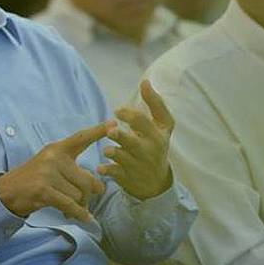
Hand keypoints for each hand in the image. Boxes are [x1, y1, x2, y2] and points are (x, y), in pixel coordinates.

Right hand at [0, 122, 108, 220]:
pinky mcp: (43, 190)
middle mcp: (53, 158)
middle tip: (84, 202)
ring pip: (79, 195)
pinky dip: (78, 214)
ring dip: (79, 206)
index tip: (114, 124)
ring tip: (71, 209)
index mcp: (57, 149)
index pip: (81, 138)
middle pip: (86, 180)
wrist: (6, 191)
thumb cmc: (34, 180)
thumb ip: (75, 173)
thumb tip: (100, 188)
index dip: (98, 131)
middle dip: (88, 195)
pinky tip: (83, 218)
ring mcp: (47, 173)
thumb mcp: (52, 168)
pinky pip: (70, 205)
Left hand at [97, 80, 173, 199]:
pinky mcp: (127, 177)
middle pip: (134, 142)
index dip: (130, 115)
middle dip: (122, 137)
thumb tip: (145, 81)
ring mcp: (138, 165)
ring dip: (113, 153)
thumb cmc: (156, 145)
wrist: (156, 182)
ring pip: (123, 158)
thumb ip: (155, 103)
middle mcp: (149, 150)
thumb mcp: (163, 126)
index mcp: (157, 135)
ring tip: (106, 151)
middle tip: (111, 131)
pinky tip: (100, 168)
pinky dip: (107, 170)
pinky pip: (115, 173)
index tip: (117, 111)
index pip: (144, 123)